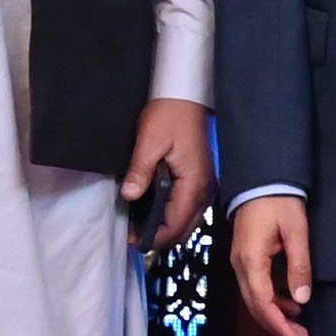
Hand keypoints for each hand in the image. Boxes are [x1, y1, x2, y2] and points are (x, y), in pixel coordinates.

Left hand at [120, 96, 215, 252]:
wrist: (186, 94)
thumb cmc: (171, 114)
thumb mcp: (149, 142)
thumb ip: (140, 172)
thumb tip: (130, 196)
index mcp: (193, 183)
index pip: (176, 225)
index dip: (155, 237)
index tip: (134, 240)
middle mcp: (203, 188)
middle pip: (185, 228)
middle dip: (161, 236)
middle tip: (136, 236)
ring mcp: (204, 183)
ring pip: (188, 219)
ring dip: (168, 226)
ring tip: (143, 225)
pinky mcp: (200, 177)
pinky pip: (189, 206)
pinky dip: (174, 214)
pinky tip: (156, 209)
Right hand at [225, 190, 315, 335]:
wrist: (263, 178)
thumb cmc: (280, 200)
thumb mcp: (296, 231)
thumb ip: (299, 265)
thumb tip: (301, 298)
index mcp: (251, 261)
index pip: (263, 304)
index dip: (281, 326)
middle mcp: (240, 266)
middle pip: (256, 308)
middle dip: (279, 328)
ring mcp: (241, 262)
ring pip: (255, 300)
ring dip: (276, 317)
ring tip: (300, 329)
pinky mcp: (246, 258)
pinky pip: (257, 288)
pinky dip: (273, 301)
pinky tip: (292, 305)